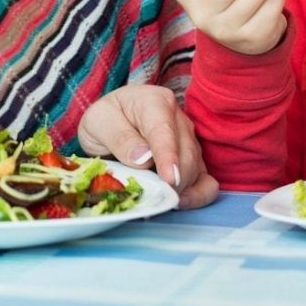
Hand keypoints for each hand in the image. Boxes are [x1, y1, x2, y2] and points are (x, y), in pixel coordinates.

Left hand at [77, 84, 219, 209]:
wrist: (113, 121)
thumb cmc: (106, 119)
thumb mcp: (98, 122)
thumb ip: (119, 137)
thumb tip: (144, 159)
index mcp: (155, 102)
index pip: (164, 132)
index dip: (168, 156)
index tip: (170, 179)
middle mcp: (178, 118)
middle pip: (185, 153)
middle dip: (174, 180)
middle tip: (155, 198)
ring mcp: (189, 139)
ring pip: (196, 168)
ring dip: (181, 188)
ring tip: (160, 200)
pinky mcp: (194, 160)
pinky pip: (207, 180)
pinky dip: (199, 195)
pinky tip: (182, 203)